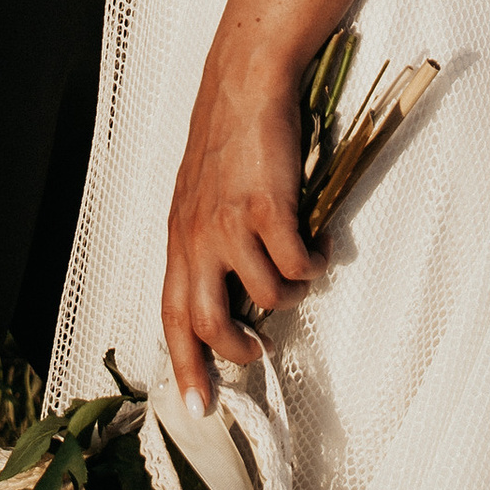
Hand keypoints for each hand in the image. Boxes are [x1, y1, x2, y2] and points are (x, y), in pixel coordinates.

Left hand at [163, 27, 315, 412]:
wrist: (245, 82)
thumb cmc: (227, 138)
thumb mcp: (199, 197)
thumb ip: (206, 243)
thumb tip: (230, 294)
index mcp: (180, 238)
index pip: (172, 316)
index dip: (185, 365)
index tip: (199, 407)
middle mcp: (199, 237)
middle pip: (207, 322)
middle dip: (235, 352)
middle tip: (257, 355)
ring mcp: (232, 224)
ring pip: (265, 296)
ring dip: (289, 295)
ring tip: (299, 274)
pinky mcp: (269, 208)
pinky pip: (297, 264)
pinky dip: (313, 266)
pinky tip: (317, 250)